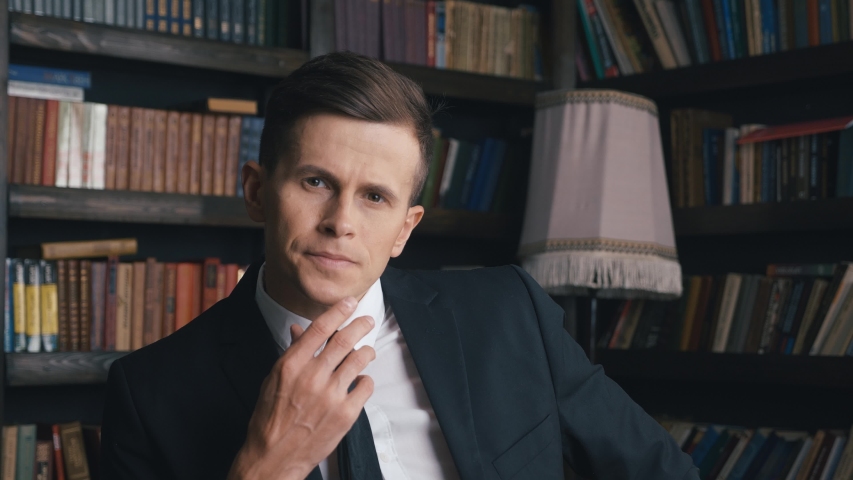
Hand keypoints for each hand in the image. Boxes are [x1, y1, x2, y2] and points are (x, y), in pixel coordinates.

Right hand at [227, 297, 376, 479]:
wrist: (273, 456)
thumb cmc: (270, 418)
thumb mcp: (274, 380)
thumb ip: (292, 354)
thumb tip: (301, 330)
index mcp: (291, 365)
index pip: (320, 328)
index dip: (338, 311)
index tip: (350, 303)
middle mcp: (312, 377)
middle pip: (344, 340)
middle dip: (361, 325)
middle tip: (367, 321)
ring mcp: (331, 396)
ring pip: (359, 359)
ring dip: (366, 351)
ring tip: (367, 351)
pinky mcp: (346, 413)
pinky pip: (366, 385)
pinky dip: (366, 379)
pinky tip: (360, 381)